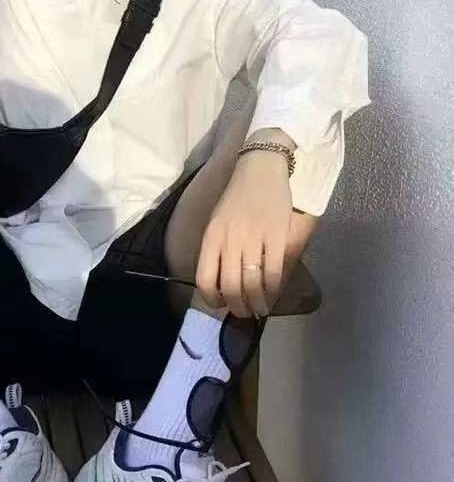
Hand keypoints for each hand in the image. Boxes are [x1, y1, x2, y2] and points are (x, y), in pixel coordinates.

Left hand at [195, 151, 291, 317]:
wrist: (260, 169)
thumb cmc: (237, 197)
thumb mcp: (217, 221)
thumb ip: (217, 248)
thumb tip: (219, 281)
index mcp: (211, 237)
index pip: (205, 279)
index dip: (212, 299)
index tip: (221, 305)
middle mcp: (229, 240)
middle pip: (230, 288)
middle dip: (238, 307)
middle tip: (245, 311)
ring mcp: (253, 238)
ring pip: (252, 285)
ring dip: (257, 303)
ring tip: (261, 308)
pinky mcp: (277, 236)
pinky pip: (274, 273)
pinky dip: (274, 290)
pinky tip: (274, 294)